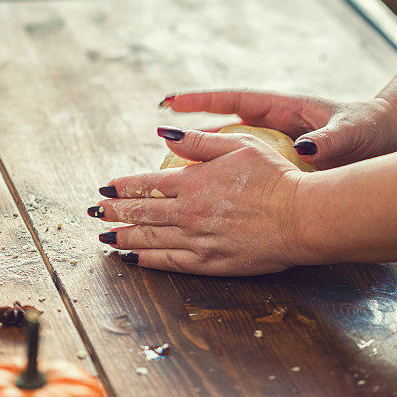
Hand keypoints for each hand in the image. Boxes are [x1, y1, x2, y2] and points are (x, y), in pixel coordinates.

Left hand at [89, 127, 314, 275]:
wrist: (301, 218)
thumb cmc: (276, 178)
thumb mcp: (240, 145)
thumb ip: (198, 142)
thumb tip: (163, 134)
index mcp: (194, 181)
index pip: (146, 183)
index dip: (122, 185)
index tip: (106, 186)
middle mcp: (189, 212)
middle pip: (141, 211)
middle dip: (114, 211)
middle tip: (95, 211)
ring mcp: (198, 240)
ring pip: (150, 238)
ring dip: (124, 236)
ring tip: (105, 236)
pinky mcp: (210, 262)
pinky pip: (169, 262)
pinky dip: (147, 260)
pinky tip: (133, 258)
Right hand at [161, 91, 396, 168]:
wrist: (391, 137)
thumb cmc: (372, 128)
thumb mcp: (353, 132)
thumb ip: (330, 139)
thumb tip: (307, 149)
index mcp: (286, 109)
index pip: (236, 99)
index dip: (202, 101)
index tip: (170, 102)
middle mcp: (277, 124)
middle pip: (226, 125)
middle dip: (193, 129)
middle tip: (159, 136)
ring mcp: (279, 144)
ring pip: (234, 150)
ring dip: (206, 156)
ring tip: (174, 170)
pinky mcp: (286, 163)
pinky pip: (250, 168)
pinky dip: (232, 176)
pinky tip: (214, 195)